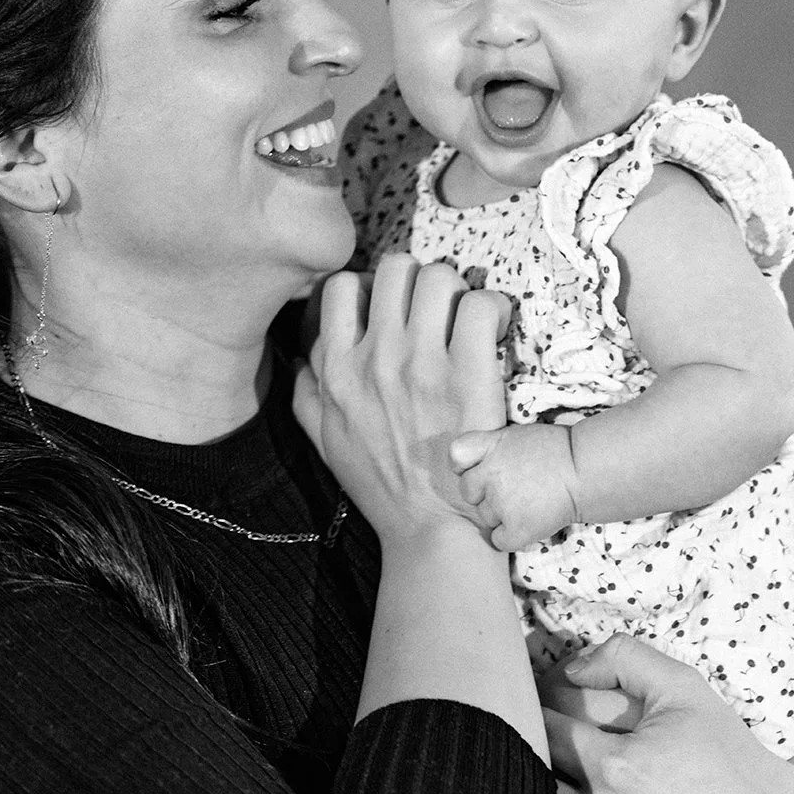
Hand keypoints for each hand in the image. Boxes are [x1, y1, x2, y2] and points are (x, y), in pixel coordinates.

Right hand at [295, 254, 509, 548]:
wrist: (431, 527)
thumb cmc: (381, 485)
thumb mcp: (324, 441)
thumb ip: (306, 394)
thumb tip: (300, 356)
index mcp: (337, 369)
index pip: (342, 285)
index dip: (370, 287)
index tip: (390, 309)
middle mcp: (375, 356)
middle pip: (396, 266)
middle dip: (417, 279)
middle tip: (434, 308)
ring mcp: (423, 362)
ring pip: (439, 275)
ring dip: (455, 290)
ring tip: (464, 318)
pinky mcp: (469, 374)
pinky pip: (480, 305)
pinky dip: (491, 309)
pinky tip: (493, 332)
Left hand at [449, 422, 582, 550]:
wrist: (586, 471)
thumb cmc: (556, 451)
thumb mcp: (516, 435)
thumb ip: (490, 447)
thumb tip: (469, 466)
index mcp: (490, 446)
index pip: (456, 455)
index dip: (465, 465)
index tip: (481, 468)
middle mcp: (490, 474)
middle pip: (468, 492)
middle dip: (484, 492)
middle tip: (512, 489)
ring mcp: (501, 503)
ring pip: (484, 517)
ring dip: (500, 515)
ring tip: (527, 504)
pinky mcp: (516, 529)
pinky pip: (497, 540)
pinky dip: (510, 536)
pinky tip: (527, 524)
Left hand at [542, 635, 793, 793]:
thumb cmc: (724, 751)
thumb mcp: (682, 688)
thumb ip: (624, 659)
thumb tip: (573, 668)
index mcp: (615, 767)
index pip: (547, 722)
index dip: (541, 696)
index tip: (548, 686)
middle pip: (540, 758)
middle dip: (539, 727)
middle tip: (549, 709)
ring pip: (547, 793)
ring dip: (548, 764)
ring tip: (561, 741)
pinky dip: (567, 792)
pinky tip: (579, 772)